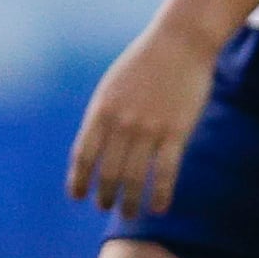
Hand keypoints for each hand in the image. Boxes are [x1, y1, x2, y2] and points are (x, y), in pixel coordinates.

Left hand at [68, 22, 219, 214]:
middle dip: (106, 195)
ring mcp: (150, 128)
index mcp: (102, 111)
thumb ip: (104, 116)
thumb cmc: (146, 64)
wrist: (180, 43)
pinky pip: (166, 172)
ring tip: (130, 214)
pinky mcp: (177, 131)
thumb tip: (96, 149)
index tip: (78, 197)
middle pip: (109, 172)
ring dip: (131, 202)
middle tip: (107, 207)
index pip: (84, 156)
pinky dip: (160, 194)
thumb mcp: (113, 86)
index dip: (79, 180)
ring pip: (135, 177)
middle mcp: (122, 123)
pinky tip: (159, 208)